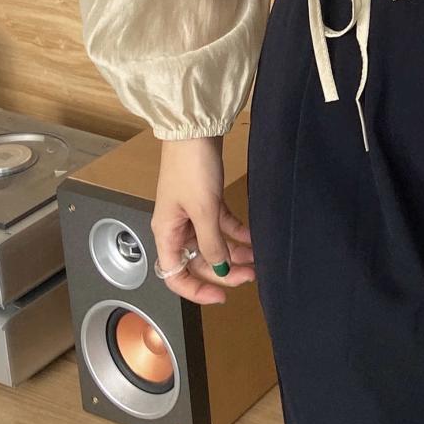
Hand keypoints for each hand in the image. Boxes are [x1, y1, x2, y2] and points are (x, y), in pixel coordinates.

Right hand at [151, 134, 254, 305]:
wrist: (194, 128)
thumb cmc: (191, 166)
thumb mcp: (204, 211)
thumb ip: (211, 245)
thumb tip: (220, 270)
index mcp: (167, 233)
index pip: (175, 275)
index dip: (196, 289)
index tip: (221, 295)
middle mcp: (176, 227)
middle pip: (198, 262)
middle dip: (224, 271)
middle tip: (250, 276)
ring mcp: (191, 214)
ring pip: (213, 245)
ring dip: (233, 255)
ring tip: (256, 261)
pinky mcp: (206, 200)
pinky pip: (222, 226)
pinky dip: (236, 235)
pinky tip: (252, 240)